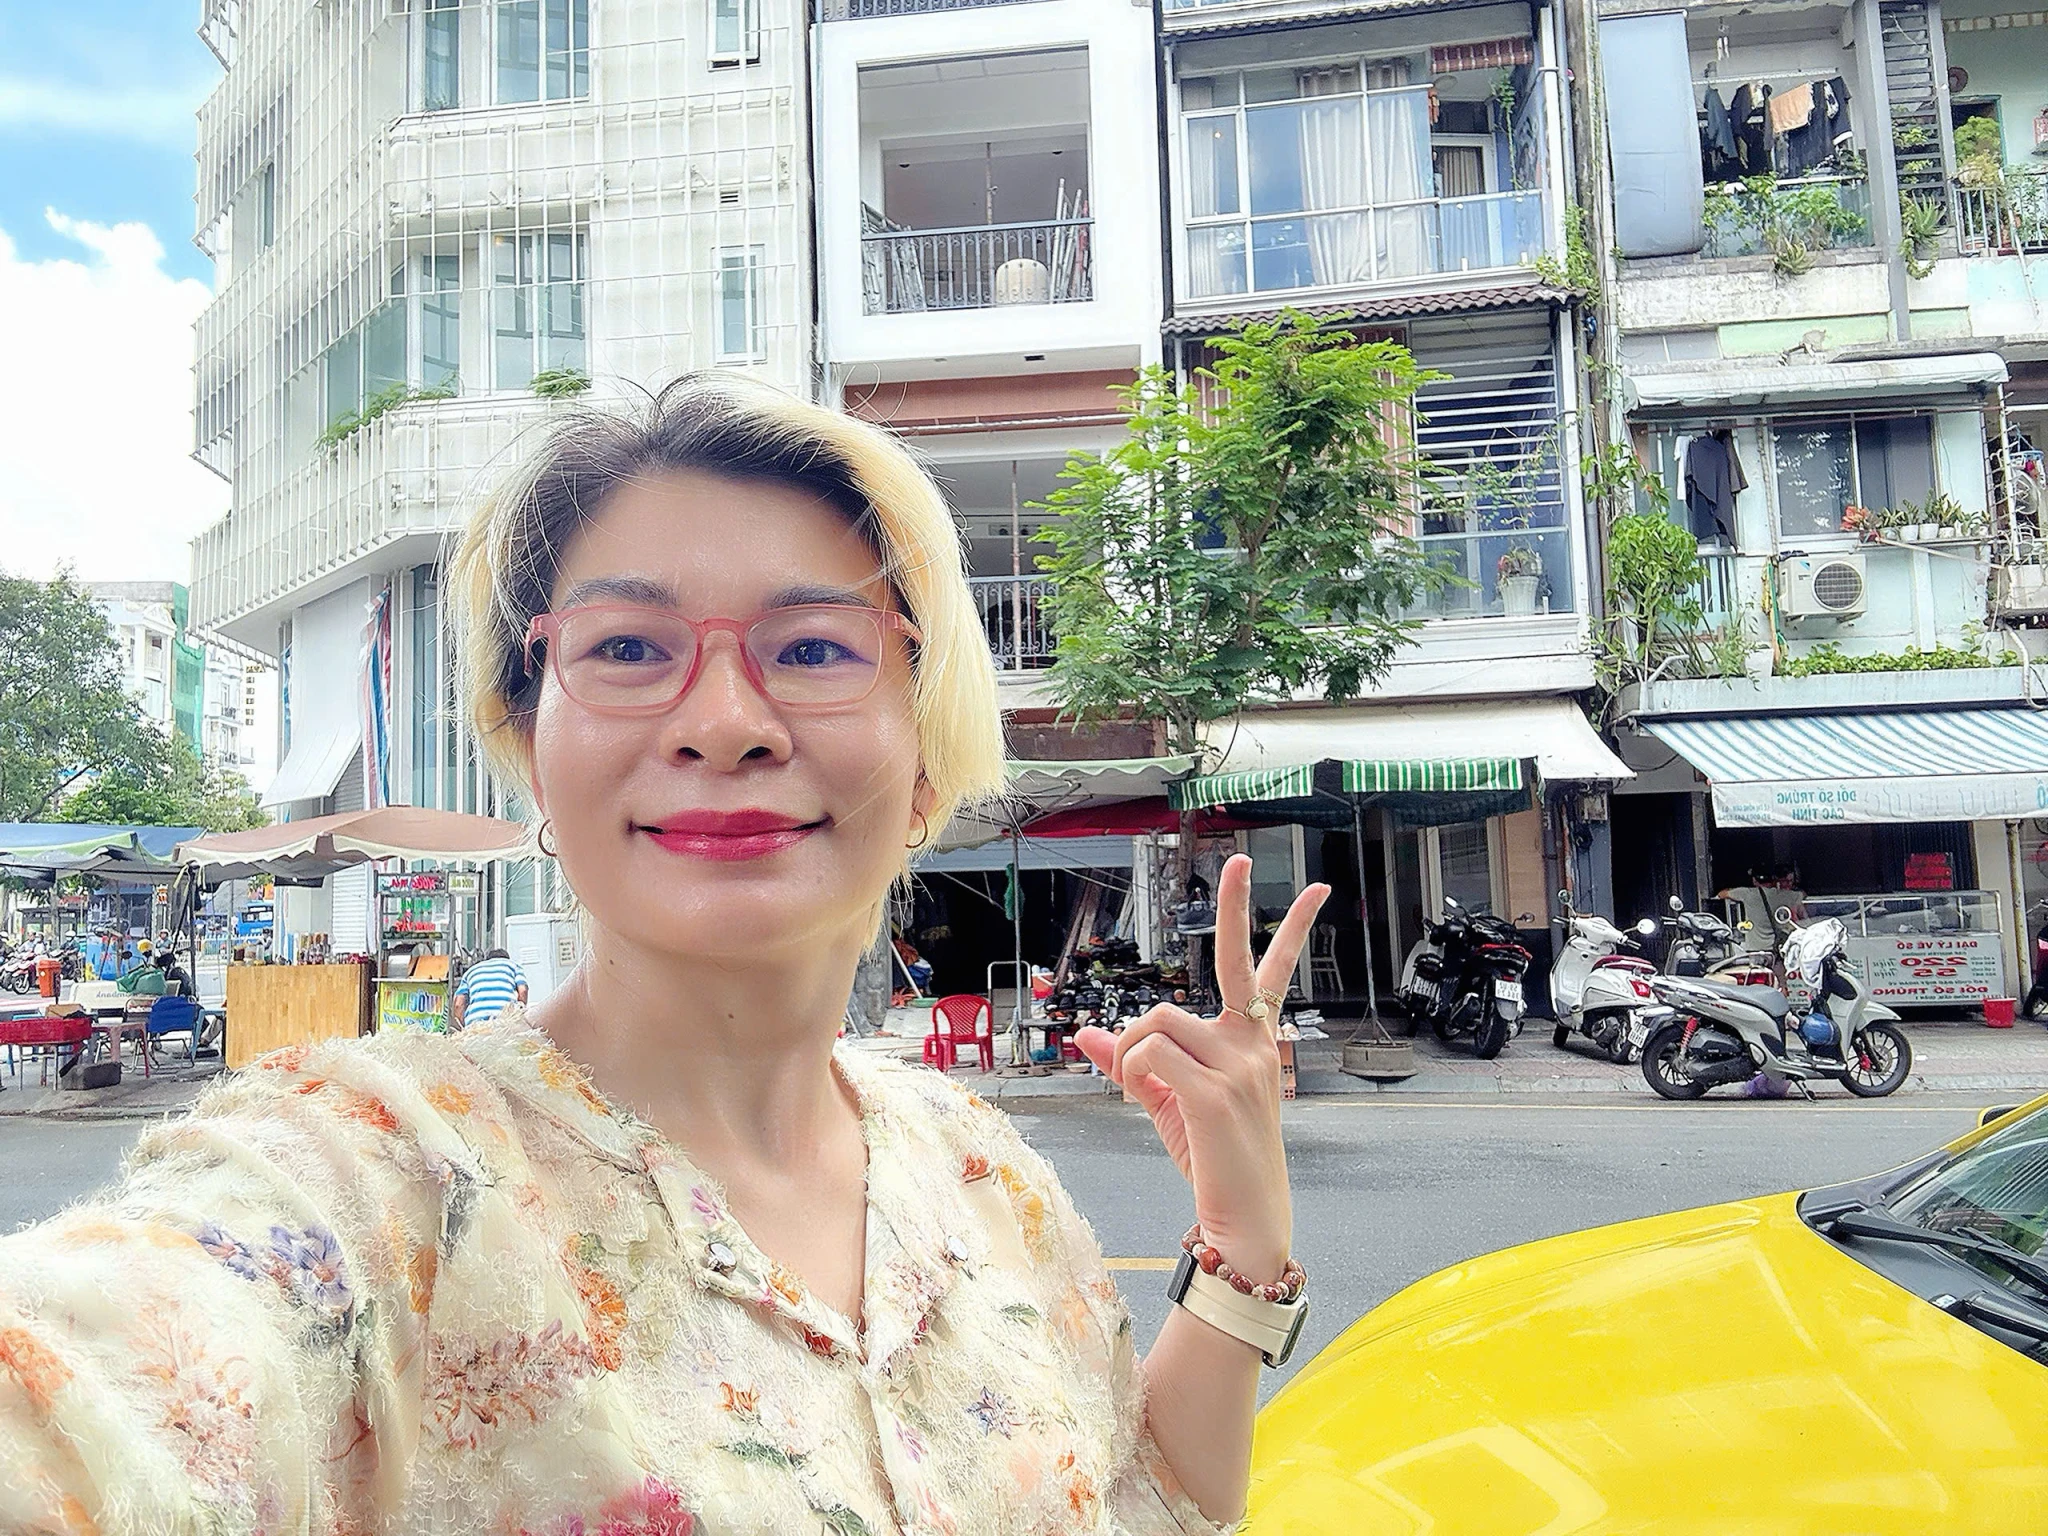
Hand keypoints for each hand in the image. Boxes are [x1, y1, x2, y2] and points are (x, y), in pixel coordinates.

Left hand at [1076, 855, 1327, 1282]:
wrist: (1244, 1219)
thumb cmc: (1212, 1159)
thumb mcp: (1168, 1101)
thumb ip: (1133, 1061)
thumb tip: (1084, 1035)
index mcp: (1253, 1042)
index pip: (1274, 973)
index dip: (1294, 928)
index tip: (1318, 889)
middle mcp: (1252, 1044)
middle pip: (1236, 960)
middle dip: (1237, 904)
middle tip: (1241, 859)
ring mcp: (1238, 1067)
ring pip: (1156, 1021)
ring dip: (1126, 1050)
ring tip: (1129, 1086)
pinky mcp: (1215, 1094)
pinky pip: (1147, 1054)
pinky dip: (1125, 1070)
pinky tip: (1134, 1095)